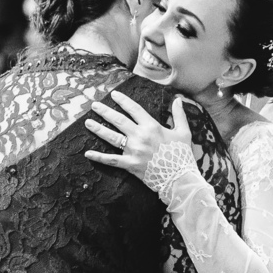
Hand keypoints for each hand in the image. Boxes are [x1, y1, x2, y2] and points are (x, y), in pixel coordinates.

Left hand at [84, 92, 199, 181]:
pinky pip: (111, 160)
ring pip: (112, 137)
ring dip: (98, 129)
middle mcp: (140, 136)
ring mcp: (134, 151)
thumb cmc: (182, 154)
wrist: (180, 177)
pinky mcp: (130, 164)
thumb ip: (179, 115)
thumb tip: (178, 99)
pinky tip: (88, 153)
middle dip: (105, 111)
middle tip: (94, 106)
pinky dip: (99, 157)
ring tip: (87, 122)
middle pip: (118, 120)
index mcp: (152, 126)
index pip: (134, 109)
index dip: (123, 100)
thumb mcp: (184, 132)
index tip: (113, 94)